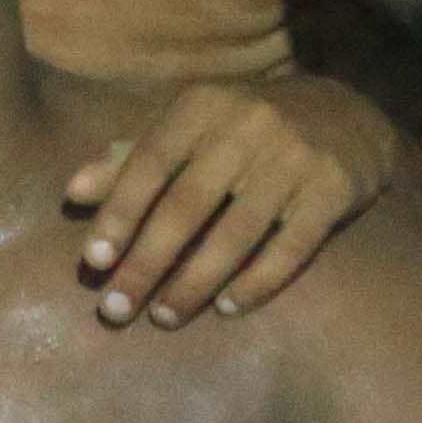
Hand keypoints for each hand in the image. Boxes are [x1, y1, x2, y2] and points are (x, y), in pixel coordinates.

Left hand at [63, 76, 404, 324]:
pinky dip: (256, 282)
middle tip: (115, 310)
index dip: (120, 214)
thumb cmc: (246, 130)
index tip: (94, 262)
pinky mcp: (336, 187)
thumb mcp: (191, 128)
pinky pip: (290, 247)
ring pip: (236, 233)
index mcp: (203, 105)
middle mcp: (248, 124)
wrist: (348, 115)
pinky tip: (227, 308)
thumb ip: (133, 158)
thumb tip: (72, 190)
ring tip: (163, 317)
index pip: (150, 163)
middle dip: (147, 263)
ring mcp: (295, 155)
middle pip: (187, 205)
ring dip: (194, 283)